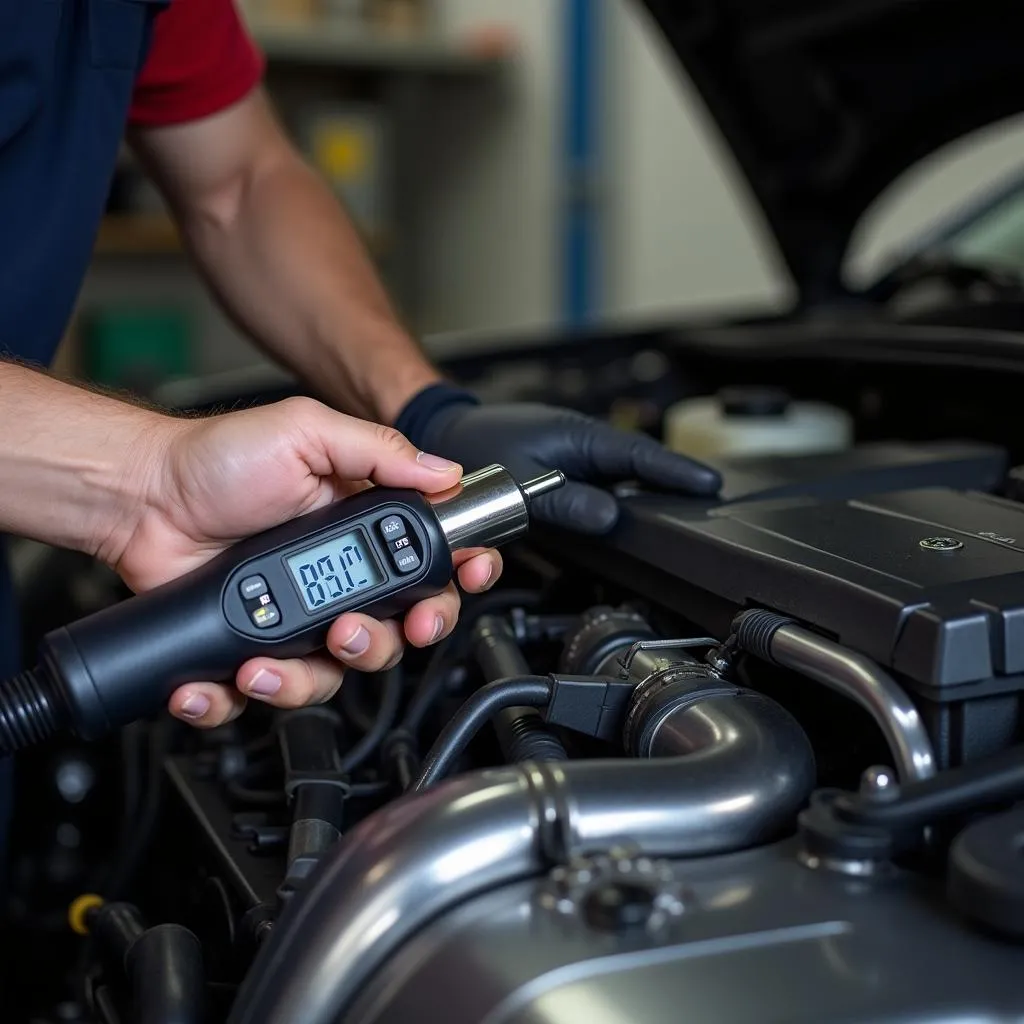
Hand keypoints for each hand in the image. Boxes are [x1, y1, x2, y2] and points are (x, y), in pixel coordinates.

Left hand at [118, 398, 500, 726]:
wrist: (142, 497)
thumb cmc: (218, 459)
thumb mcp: (306, 433)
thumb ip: (378, 451)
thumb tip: (444, 472)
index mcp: (364, 528)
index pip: (435, 562)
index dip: (460, 578)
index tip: (463, 579)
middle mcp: (341, 578)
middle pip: (398, 632)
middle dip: (387, 641)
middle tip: (352, 629)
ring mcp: (298, 619)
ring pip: (337, 674)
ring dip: (308, 677)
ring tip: (272, 657)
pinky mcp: (254, 649)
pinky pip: (267, 693)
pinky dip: (243, 698)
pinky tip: (230, 674)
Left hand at [414, 400, 720, 533]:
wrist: (445, 435)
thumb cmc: (476, 447)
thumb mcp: (522, 482)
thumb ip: (566, 502)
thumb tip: (609, 517)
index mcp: (577, 437)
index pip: (640, 456)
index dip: (676, 472)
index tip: (710, 483)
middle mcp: (579, 444)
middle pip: (638, 465)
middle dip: (673, 478)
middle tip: (708, 496)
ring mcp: (572, 455)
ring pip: (619, 475)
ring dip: (647, 487)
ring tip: (682, 501)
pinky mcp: (561, 468)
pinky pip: (597, 482)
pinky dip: (615, 494)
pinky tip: (628, 507)